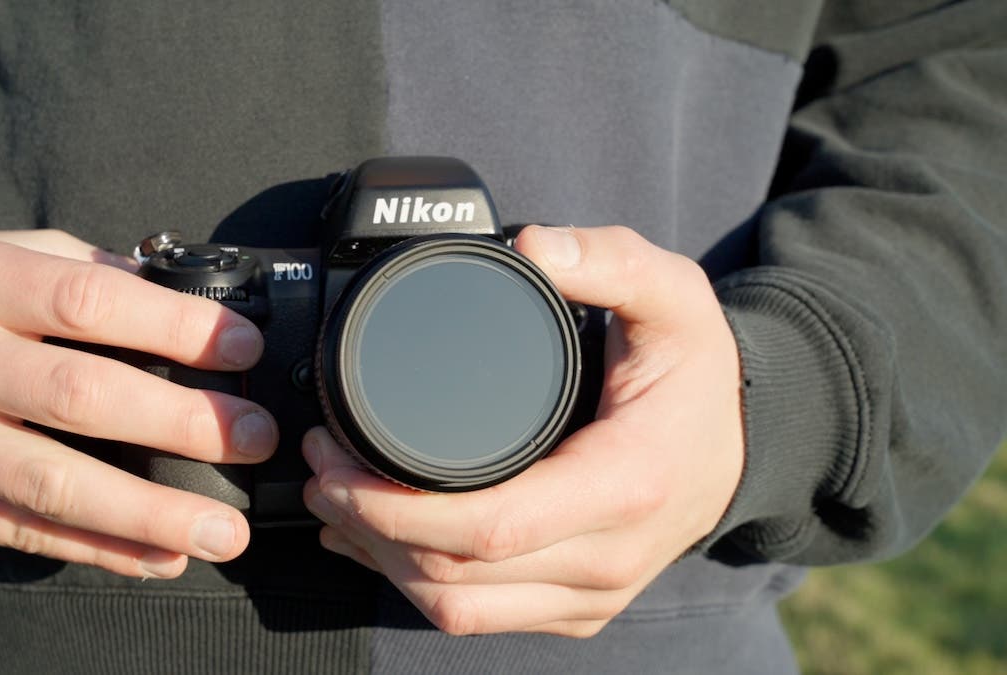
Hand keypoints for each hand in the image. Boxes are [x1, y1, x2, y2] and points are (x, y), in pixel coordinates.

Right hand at [0, 229, 276, 577]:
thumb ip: (84, 277)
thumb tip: (188, 307)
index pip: (88, 302)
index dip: (176, 327)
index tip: (244, 349)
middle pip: (78, 396)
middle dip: (181, 423)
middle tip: (256, 439)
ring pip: (48, 484)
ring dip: (148, 516)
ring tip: (223, 534)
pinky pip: (15, 532)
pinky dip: (95, 551)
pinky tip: (157, 558)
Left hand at [301, 225, 743, 636]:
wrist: (744, 445)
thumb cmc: (700, 373)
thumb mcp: (673, 295)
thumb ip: (608, 258)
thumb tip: (532, 245)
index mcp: (625, 485)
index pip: (491, 527)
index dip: (396, 508)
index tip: (337, 462)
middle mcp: (608, 557)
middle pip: (456, 575)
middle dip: (367, 529)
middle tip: (320, 467)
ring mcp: (593, 594)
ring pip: (458, 609)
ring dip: (380, 564)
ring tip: (334, 503)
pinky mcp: (577, 608)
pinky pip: (480, 617)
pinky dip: (415, 586)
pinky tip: (374, 546)